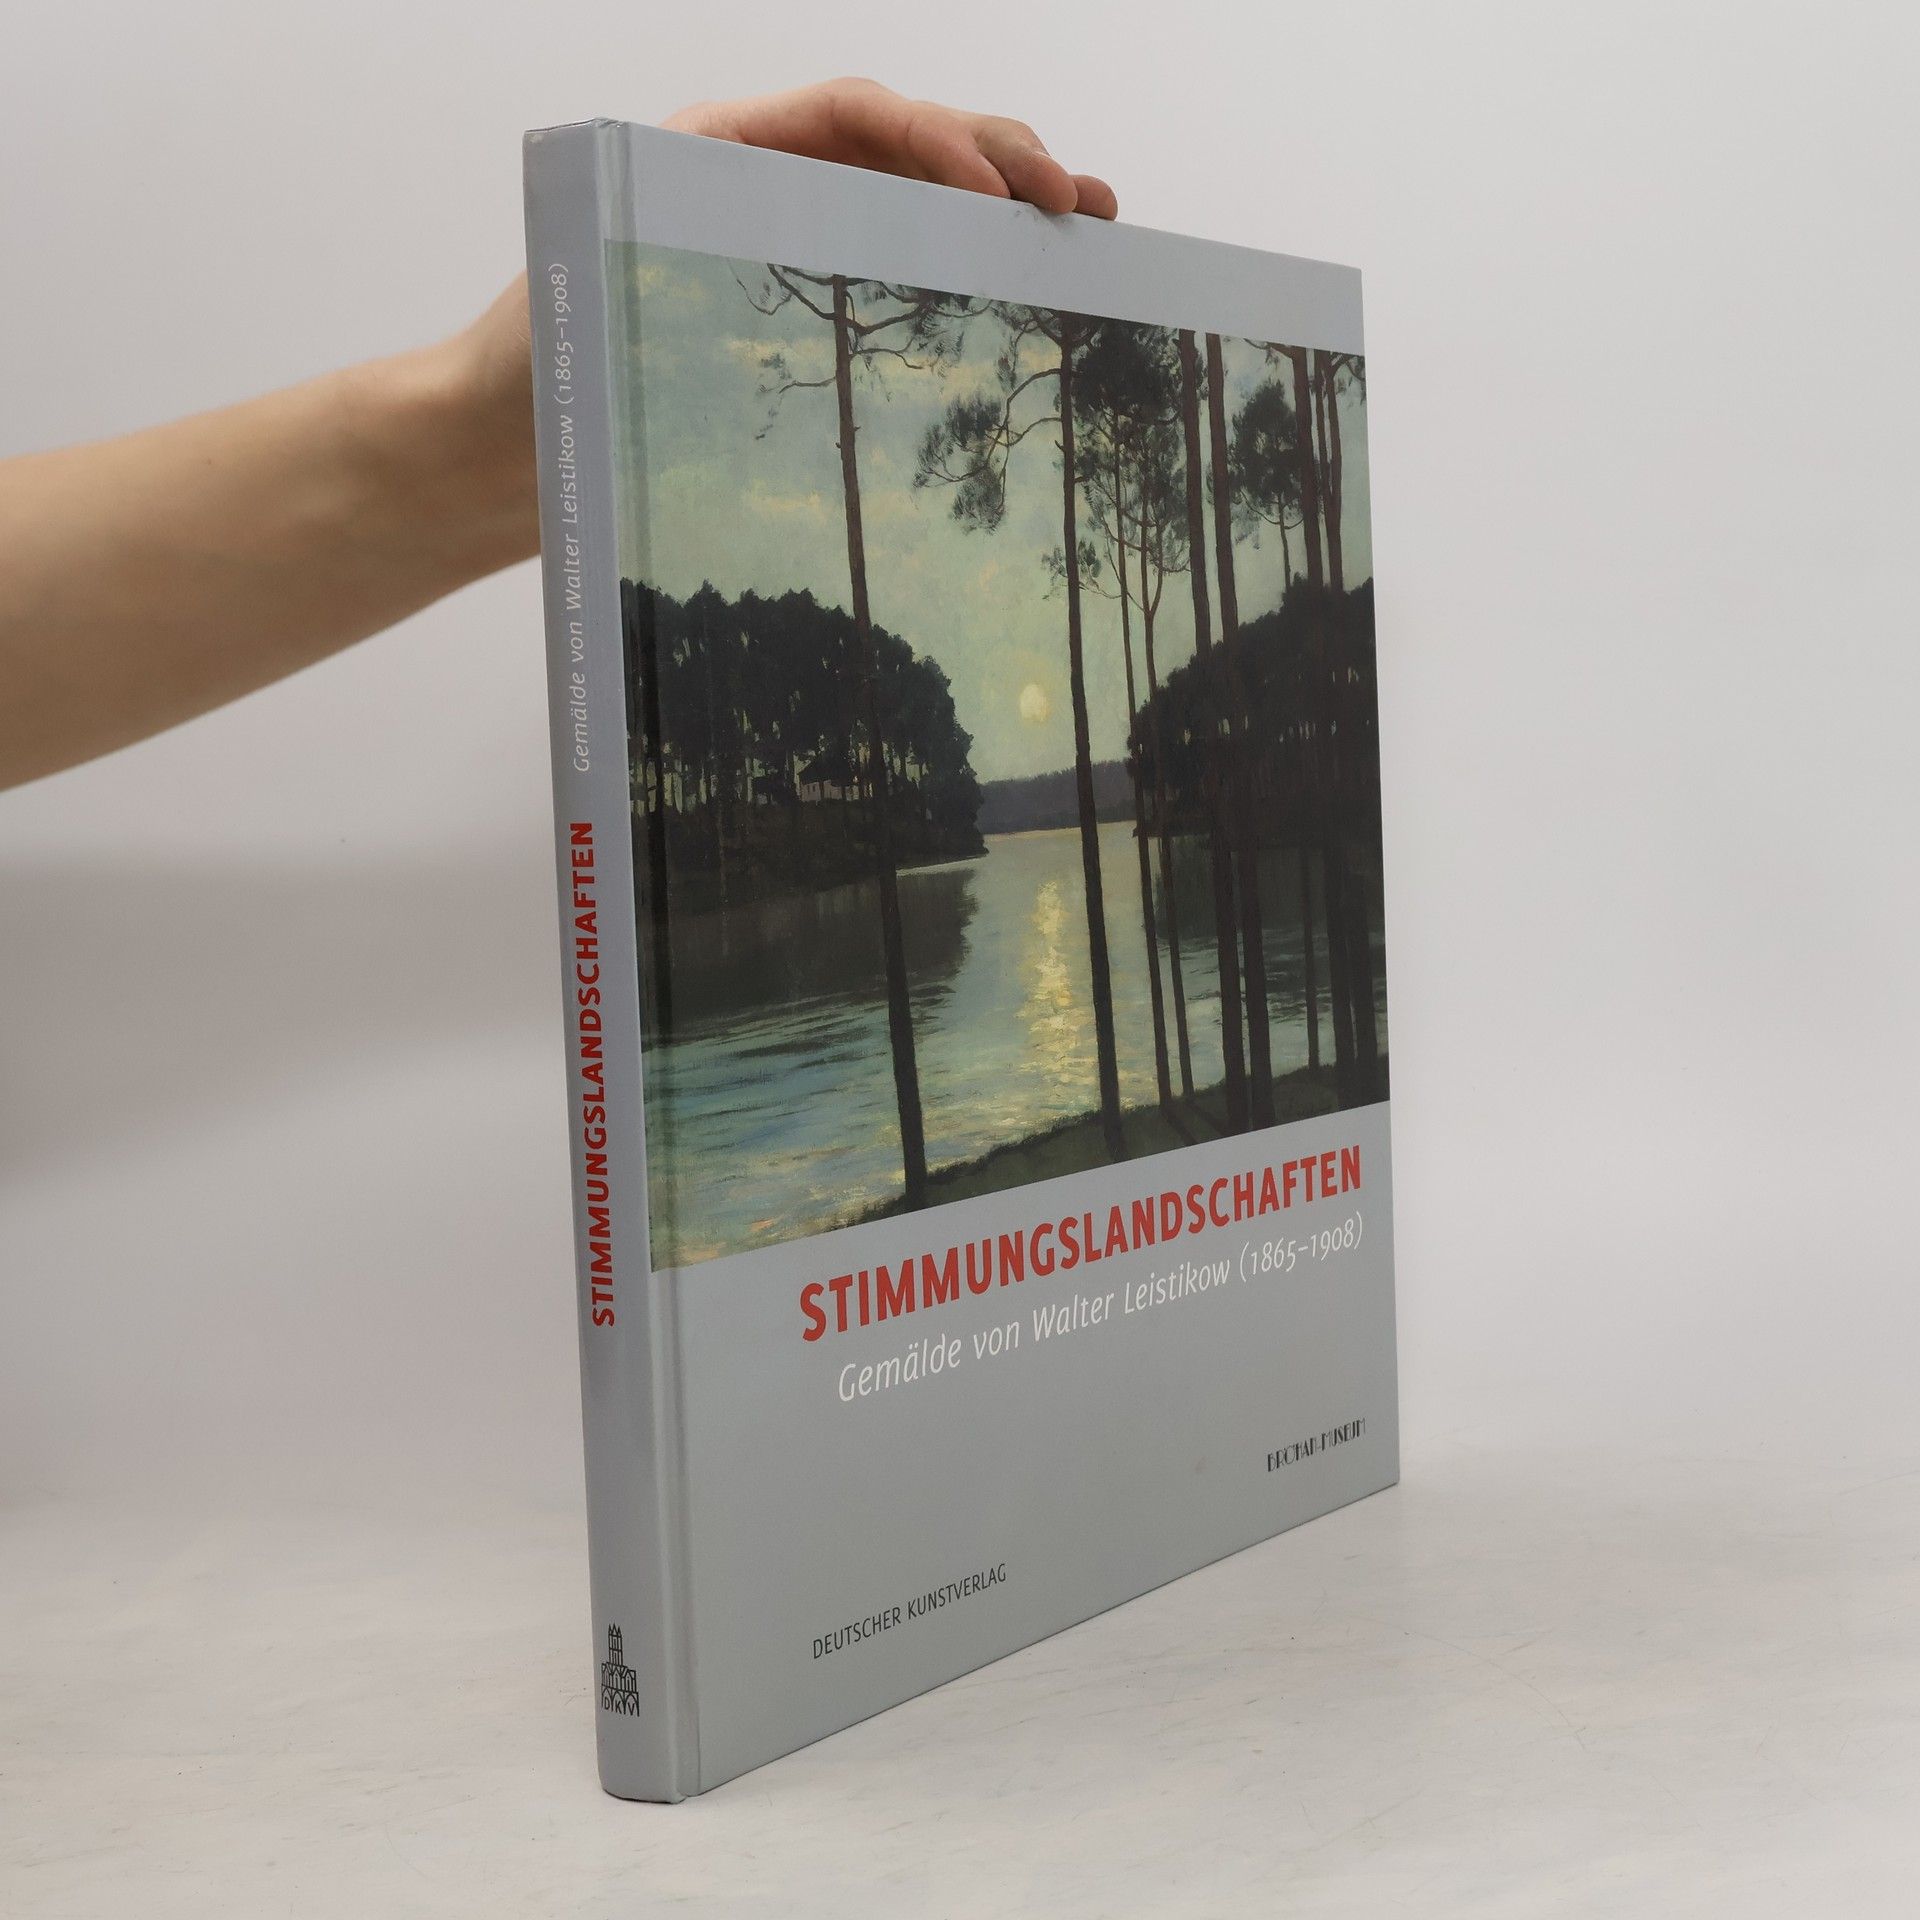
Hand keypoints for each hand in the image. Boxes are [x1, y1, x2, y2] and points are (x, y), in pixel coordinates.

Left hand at [445, 80, 1118, 568]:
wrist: (491, 449)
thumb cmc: (526, 377)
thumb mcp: (585, 303)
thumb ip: (663, 270)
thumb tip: (748, 286)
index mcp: (712, 156)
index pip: (850, 117)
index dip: (934, 144)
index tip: (995, 202)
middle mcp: (760, 184)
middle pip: (904, 142)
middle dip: (1002, 159)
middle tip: (1081, 205)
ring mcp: (786, 243)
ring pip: (915, 199)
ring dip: (1006, 203)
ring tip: (1089, 225)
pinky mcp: (800, 308)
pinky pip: (897, 269)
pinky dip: (967, 269)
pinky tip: (1025, 289)